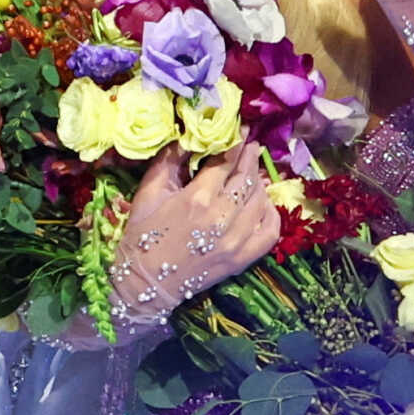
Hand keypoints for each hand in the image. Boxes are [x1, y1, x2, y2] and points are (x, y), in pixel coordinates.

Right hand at [109, 146, 280, 330]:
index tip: (241, 131)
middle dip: (250, 157)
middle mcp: (222, 217)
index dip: (235, 143)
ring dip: (259, 182)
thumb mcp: (148, 192)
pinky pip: (270, 230)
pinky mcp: (243, 259)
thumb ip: (170, 160)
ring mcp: (236, 240)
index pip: (226, 161)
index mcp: (197, 198)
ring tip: (252, 173)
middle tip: (250, 145)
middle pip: (246, 177)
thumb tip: (190, 137)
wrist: (146, 283)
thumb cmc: (142, 234)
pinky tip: (262, 203)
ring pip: (260, 200)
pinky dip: (270, 213)